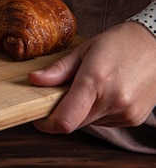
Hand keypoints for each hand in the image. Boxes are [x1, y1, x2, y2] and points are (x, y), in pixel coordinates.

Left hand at [28, 20, 155, 132]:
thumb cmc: (120, 44)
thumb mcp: (85, 50)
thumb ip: (58, 70)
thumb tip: (33, 81)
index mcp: (95, 81)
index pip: (65, 120)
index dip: (47, 124)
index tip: (39, 119)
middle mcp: (112, 101)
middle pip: (74, 123)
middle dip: (63, 113)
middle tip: (66, 93)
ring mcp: (126, 112)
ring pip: (89, 123)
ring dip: (82, 112)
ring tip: (93, 88)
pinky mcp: (134, 119)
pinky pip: (105, 122)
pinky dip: (98, 112)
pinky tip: (107, 93)